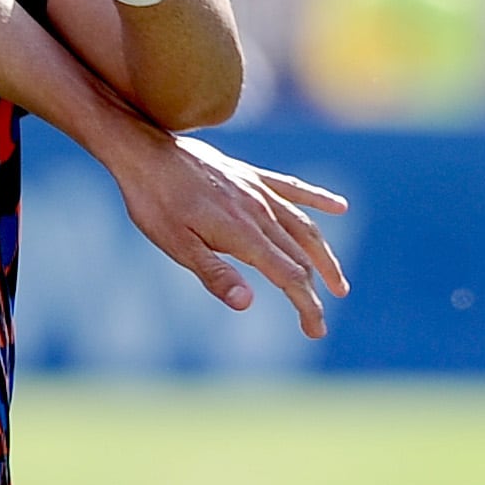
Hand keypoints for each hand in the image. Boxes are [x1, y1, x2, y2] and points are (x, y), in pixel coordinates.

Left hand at [110, 133, 348, 336]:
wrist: (145, 152)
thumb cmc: (155, 203)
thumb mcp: (176, 246)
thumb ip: (214, 274)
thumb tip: (246, 303)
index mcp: (243, 235)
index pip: (288, 277)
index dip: (307, 306)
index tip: (317, 331)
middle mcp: (259, 212)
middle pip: (300, 257)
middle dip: (315, 292)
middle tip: (319, 323)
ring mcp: (257, 191)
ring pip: (304, 227)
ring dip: (324, 256)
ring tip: (338, 280)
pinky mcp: (250, 176)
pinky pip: (293, 189)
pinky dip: (318, 201)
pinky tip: (339, 207)